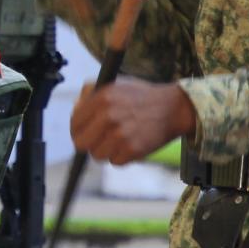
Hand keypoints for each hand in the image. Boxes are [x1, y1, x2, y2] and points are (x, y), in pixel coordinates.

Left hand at [69, 77, 195, 164]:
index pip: (75, 123)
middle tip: (97, 141)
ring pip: (97, 155)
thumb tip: (76, 110)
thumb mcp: (115, 85)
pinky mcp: (133, 149)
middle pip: (81, 144)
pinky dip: (121, 157)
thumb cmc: (142, 97)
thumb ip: (91, 93)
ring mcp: (121, 134)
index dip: (77, 130)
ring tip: (118, 141)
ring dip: (106, 151)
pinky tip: (130, 145)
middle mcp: (109, 116)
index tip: (84, 132)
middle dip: (88, 144)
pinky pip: (115, 162)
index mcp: (102, 98)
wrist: (173, 108)